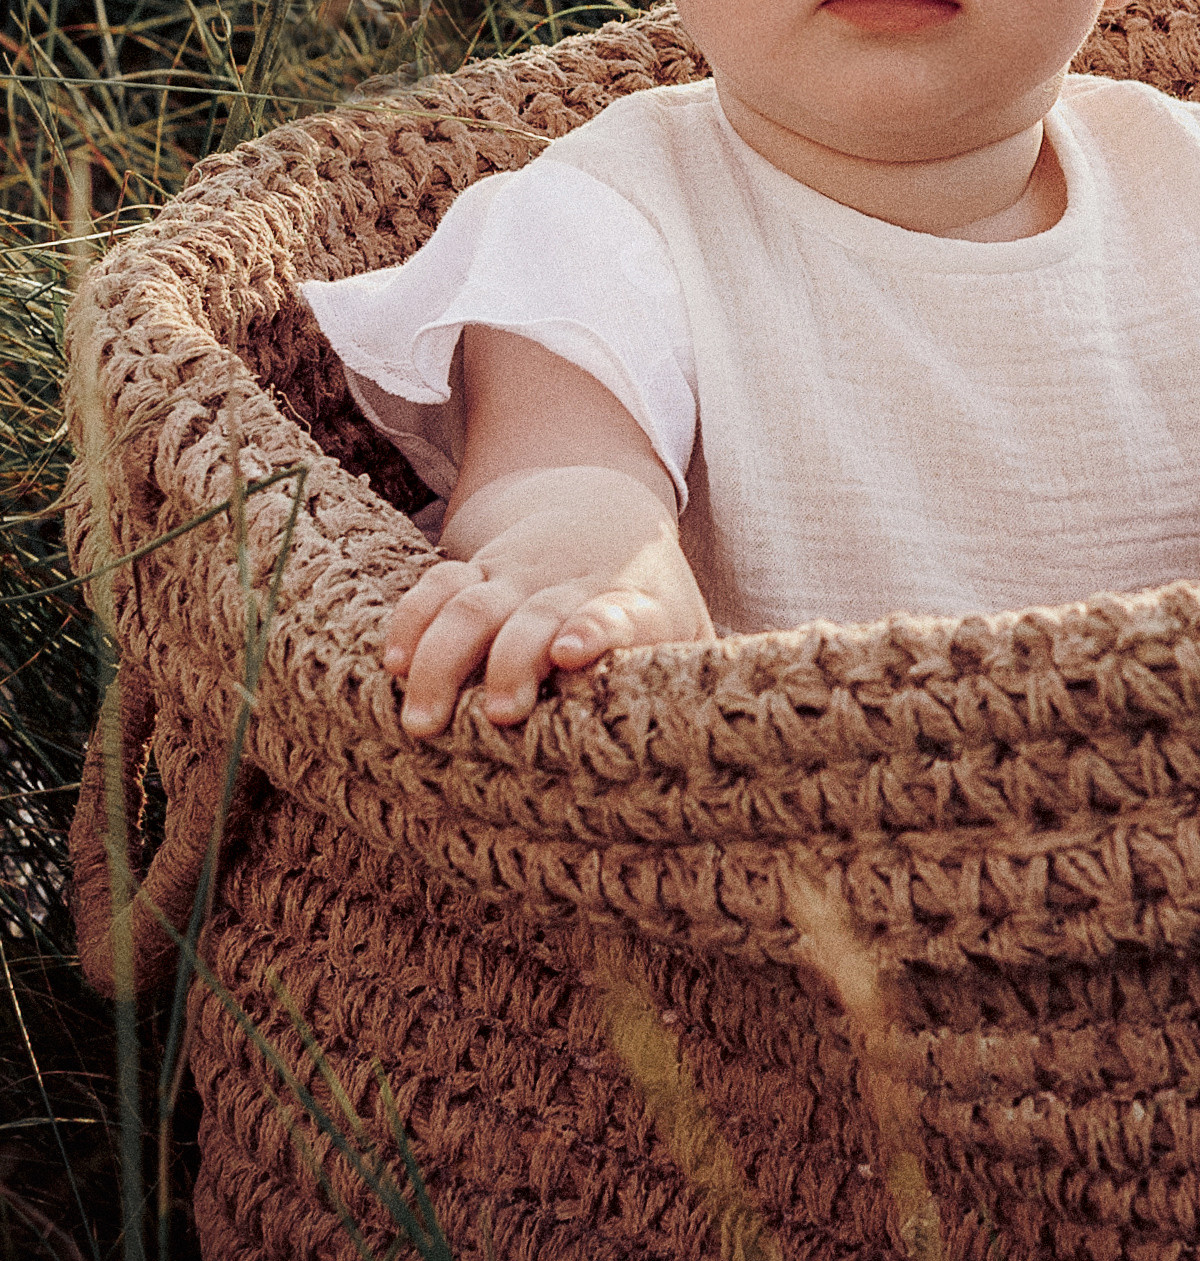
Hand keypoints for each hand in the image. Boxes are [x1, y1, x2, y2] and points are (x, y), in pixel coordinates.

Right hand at [384, 465, 714, 733]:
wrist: (598, 506)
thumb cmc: (647, 597)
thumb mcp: (687, 630)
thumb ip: (703, 683)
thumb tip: (747, 755)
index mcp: (633, 604)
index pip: (617, 614)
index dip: (595, 629)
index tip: (573, 654)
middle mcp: (571, 586)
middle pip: (533, 616)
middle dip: (511, 661)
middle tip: (498, 715)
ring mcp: (517, 576)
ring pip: (471, 605)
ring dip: (442, 661)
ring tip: (423, 719)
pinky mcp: (475, 570)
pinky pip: (434, 587)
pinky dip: (409, 622)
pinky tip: (391, 664)